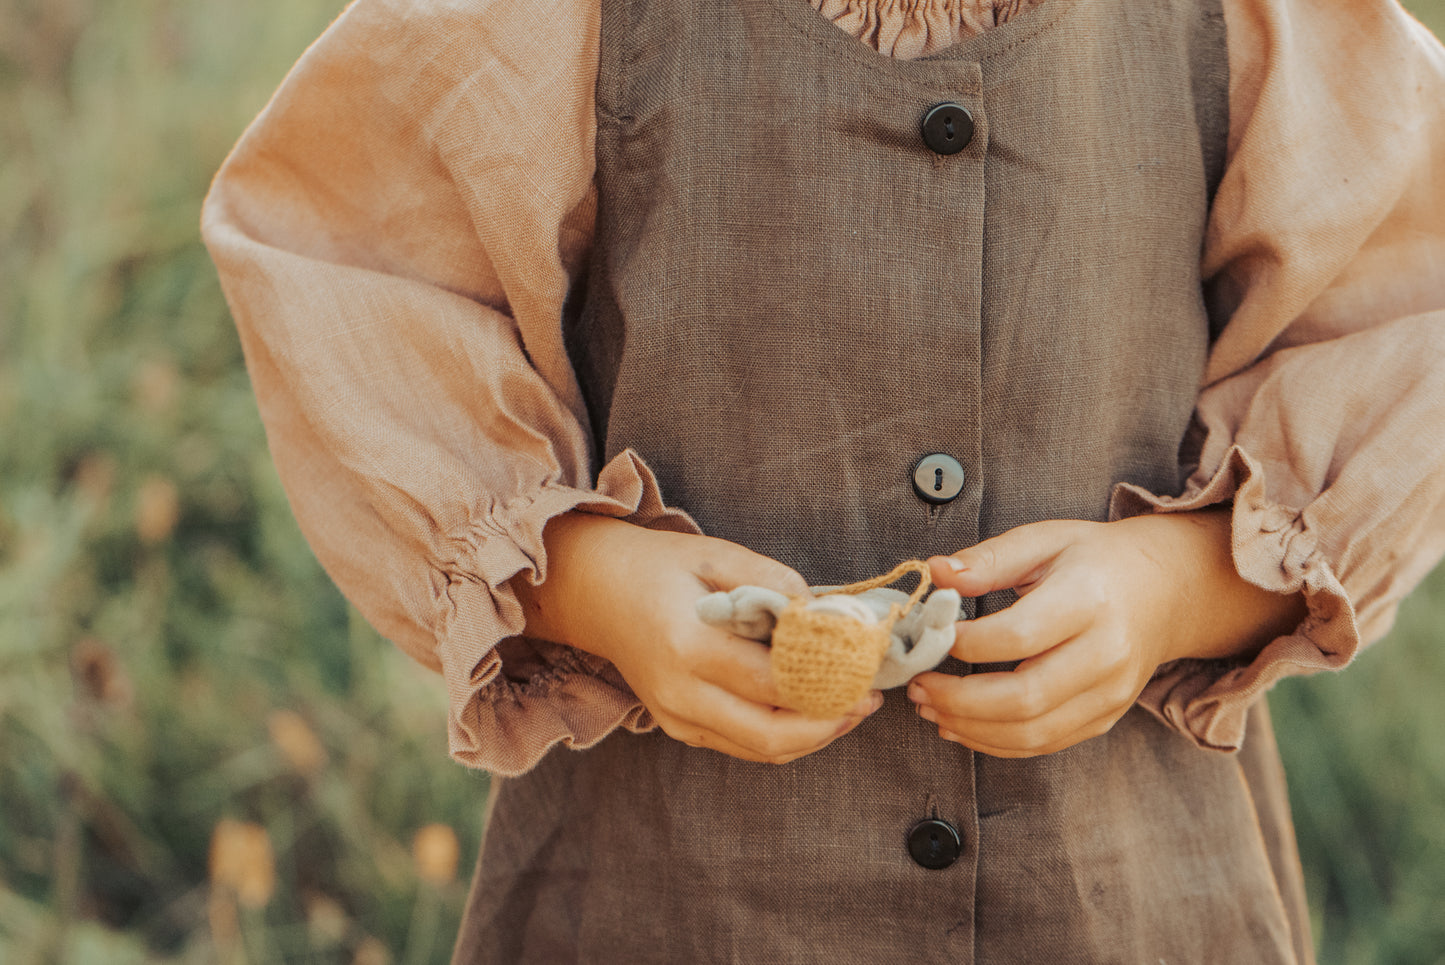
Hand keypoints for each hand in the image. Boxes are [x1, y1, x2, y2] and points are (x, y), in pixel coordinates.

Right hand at [512, 513, 881, 763]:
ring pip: (761, 750)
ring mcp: (676, 717)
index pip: (775, 681)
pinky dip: (784, 735)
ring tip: (852, 707)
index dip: (829, 679)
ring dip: (814, 736)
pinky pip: (742, 746)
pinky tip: (813, 711)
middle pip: (772, 734)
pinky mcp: (678, 727)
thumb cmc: (658, 566)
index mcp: (688, 646)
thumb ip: (773, 582)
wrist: (595, 591)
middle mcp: (680, 692)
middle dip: (830, 723)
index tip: (867, 664)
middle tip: (869, 699)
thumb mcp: (717, 555)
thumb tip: (825, 613)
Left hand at [907, 510, 1306, 757]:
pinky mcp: (1105, 718)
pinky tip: (960, 725)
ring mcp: (1111, 694)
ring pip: (1033, 732)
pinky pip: (1044, 744)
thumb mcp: (1043, 541)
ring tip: (930, 707)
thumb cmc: (1095, 561)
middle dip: (959, 699)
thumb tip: (934, 574)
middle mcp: (1107, 654)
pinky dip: (995, 742)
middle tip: (919, 685)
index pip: (1019, 634)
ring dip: (970, 728)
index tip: (930, 636)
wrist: (1166, 590)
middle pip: (1025, 697)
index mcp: (1090, 599)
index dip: (965, 643)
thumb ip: (988, 559)